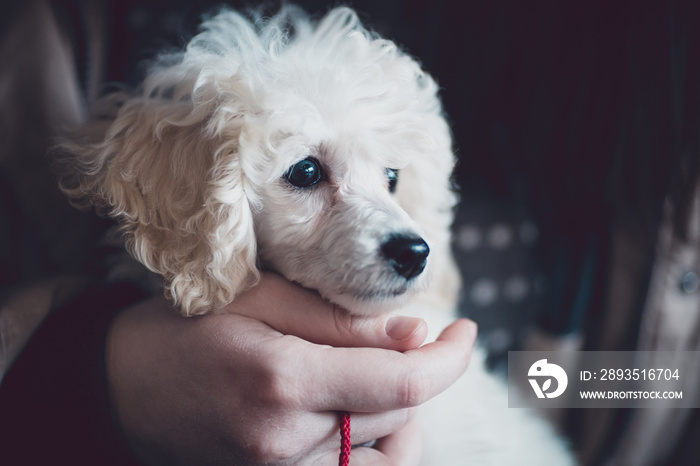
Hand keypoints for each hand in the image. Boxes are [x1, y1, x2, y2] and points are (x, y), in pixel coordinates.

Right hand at [107, 273, 476, 464]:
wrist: (123, 388)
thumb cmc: (189, 328)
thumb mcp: (262, 300)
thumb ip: (344, 322)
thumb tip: (419, 335)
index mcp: (284, 380)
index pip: (405, 385)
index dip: (450, 359)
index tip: (464, 331)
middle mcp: (286, 439)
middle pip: (399, 416)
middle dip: (422, 374)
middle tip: (409, 340)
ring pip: (385, 453)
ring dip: (402, 413)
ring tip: (382, 375)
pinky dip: (376, 444)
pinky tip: (362, 414)